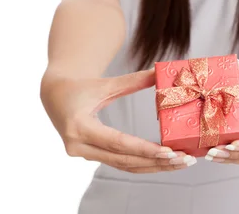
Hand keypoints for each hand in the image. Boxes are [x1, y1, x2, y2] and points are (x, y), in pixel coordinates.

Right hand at [40, 69, 196, 172]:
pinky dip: (142, 163)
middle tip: (183, 159)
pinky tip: (164, 162)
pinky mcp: (91, 156)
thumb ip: (133, 80)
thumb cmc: (79, 87)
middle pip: (123, 160)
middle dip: (156, 162)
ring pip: (123, 166)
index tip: (169, 151)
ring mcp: (84, 154)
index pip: (117, 143)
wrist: (55, 95)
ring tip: (180, 163)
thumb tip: (159, 71)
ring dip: (153, 166)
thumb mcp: (105, 83)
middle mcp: (79, 146)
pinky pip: (120, 164)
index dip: (144, 149)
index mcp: (80, 127)